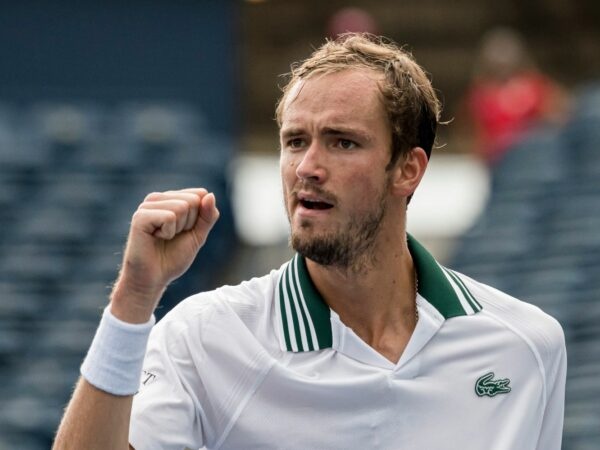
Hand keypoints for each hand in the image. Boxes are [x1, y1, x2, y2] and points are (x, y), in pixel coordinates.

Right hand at [110, 188, 219, 322]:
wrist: (153, 279)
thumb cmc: (172, 258)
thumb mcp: (198, 235)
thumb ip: (207, 216)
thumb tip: (210, 195)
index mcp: (170, 199)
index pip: (201, 194)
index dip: (199, 217)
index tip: (184, 231)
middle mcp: (157, 198)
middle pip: (193, 200)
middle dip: (190, 223)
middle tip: (173, 236)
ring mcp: (147, 206)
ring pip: (182, 207)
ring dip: (178, 229)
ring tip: (163, 238)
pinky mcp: (140, 216)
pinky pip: (169, 217)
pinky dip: (168, 233)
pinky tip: (155, 238)